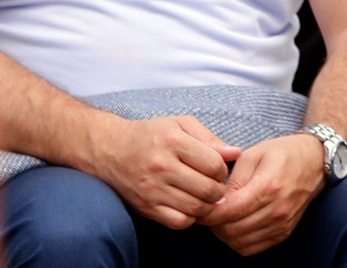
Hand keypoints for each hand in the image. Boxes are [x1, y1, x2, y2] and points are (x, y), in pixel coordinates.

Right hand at [86, 114, 240, 229]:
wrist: (110, 149)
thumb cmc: (151, 134)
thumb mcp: (181, 124)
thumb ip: (210, 138)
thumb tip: (236, 153)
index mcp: (174, 142)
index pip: (215, 165)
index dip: (223, 169)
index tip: (217, 168)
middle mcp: (162, 167)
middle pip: (208, 189)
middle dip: (219, 190)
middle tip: (215, 185)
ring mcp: (152, 190)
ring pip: (196, 208)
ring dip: (207, 205)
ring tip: (204, 196)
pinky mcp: (145, 207)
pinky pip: (178, 221)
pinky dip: (190, 217)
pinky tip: (189, 206)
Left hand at [200, 133, 325, 255]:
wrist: (315, 160)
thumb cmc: (283, 153)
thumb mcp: (254, 155)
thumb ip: (232, 181)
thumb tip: (215, 203)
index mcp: (269, 187)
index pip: (230, 212)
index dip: (209, 214)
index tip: (201, 207)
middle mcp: (278, 209)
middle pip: (232, 230)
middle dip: (214, 224)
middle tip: (210, 212)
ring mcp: (283, 223)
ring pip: (239, 243)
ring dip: (224, 234)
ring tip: (222, 218)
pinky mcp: (284, 232)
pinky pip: (252, 248)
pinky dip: (238, 241)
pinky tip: (237, 225)